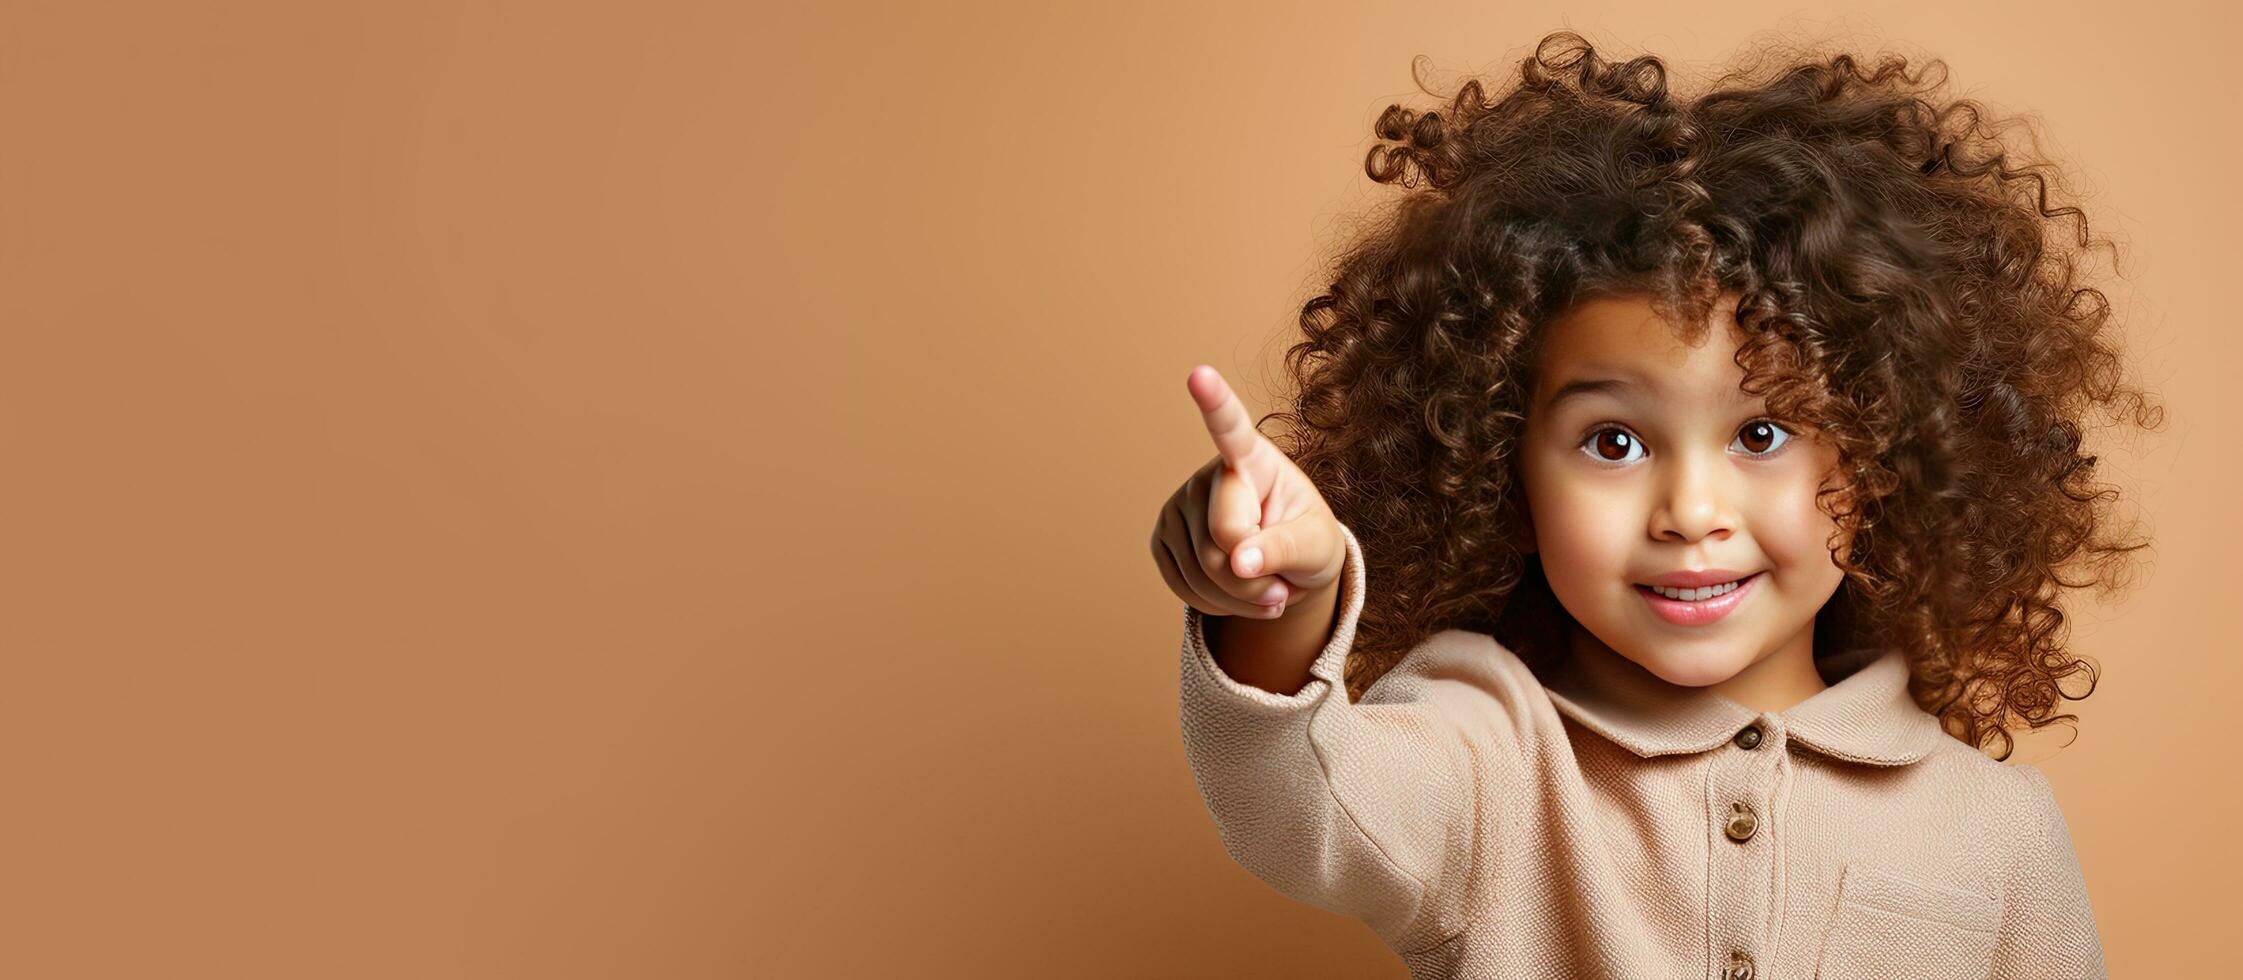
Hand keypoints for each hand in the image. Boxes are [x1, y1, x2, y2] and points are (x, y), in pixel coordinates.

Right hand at [1150, 365, 1345, 619]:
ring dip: (1241, 598)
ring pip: (1202, 572)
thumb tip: (1239, 561)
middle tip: (1282, 587)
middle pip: (1222, 541)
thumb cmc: (1308, 543)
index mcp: (1253, 459)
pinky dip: (1218, 605)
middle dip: (1256, 580)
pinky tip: (1236, 593)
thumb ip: (1285, 549)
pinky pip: (1184, 588)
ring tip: (1265, 588)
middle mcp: (1207, 475)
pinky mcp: (1162, 540)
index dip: (1214, 402)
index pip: (1231, 429)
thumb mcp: (1317, 546)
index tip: (1199, 374)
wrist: (1284, 569)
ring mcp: (1178, 506)